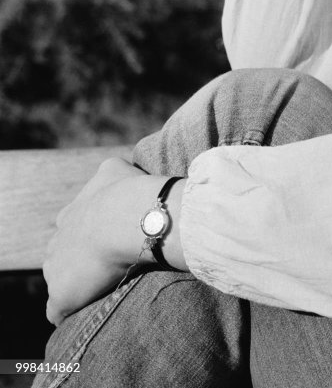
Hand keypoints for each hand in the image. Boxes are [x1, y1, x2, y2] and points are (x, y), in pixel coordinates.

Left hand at [43, 157, 156, 325]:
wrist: (129, 218)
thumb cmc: (128, 192)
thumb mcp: (114, 169)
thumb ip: (110, 172)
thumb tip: (115, 171)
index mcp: (70, 214)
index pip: (73, 224)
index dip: (93, 231)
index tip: (114, 233)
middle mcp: (57, 239)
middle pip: (63, 252)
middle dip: (82, 255)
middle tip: (113, 257)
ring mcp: (55, 268)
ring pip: (60, 278)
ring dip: (78, 282)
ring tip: (107, 282)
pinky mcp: (62, 295)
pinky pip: (58, 310)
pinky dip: (70, 309)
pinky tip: (89, 305)